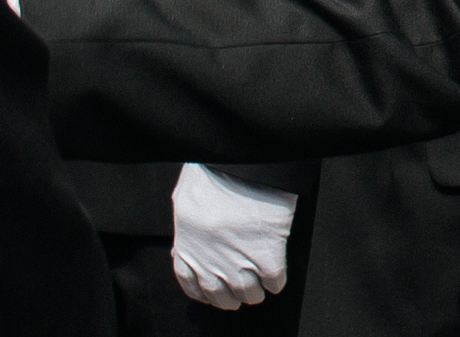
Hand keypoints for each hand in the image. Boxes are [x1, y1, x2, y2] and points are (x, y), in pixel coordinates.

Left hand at [170, 162, 295, 308]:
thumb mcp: (186, 199)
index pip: (193, 286)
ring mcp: (238, 262)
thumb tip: (183, 249)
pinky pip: (274, 283)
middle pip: (223, 298)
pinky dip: (276, 280)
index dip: (206, 291)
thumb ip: (187, 228)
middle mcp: (210, 262)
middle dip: (233, 293)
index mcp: (187, 247)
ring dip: (256, 289)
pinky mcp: (267, 256)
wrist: (238, 162)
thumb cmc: (210, 173)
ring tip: (260, 277)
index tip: (216, 289)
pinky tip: (275, 268)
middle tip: (242, 283)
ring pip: (250, 295)